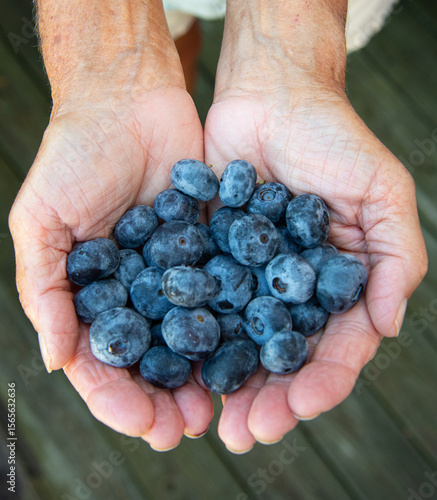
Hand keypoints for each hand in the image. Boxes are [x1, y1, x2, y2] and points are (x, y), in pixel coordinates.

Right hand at [9, 0, 211, 449]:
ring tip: (220, 404)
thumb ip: (45, 289)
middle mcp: (134, 291)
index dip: (117, 397)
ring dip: (202, 372)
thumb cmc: (73, 155)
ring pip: (189, 335)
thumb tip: (57, 360)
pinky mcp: (209, 248)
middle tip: (187, 428)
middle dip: (165, 397)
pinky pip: (222, 292)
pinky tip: (249, 348)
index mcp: (90, 294)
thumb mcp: (41, 220)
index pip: (101, 360)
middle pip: (149, 359)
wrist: (127, 102)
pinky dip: (233, 323)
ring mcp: (174, 272)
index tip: (143, 424)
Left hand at [203, 2, 426, 449]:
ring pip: (238, 343)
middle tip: (244, 434)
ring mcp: (249, 279)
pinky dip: (190, 336)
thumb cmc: (333, 138)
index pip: (335, 348)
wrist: (271, 97)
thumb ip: (397, 257)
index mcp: (338, 286)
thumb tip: (386, 327)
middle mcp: (292, 291)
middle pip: (282, 358)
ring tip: (209, 418)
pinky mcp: (210, 259)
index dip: (321, 383)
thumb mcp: (381, 190)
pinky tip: (175, 364)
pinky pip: (200, 304)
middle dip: (268, 398)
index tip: (298, 408)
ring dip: (226, 382)